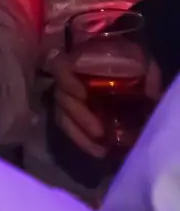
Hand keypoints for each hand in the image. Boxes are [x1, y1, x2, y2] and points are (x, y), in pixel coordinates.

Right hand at [47, 48, 164, 158]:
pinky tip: (98, 150)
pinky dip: (82, 140)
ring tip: (100, 149)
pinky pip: (68, 127)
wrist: (123, 63)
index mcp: (80, 60)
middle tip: (99, 133)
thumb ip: (144, 74)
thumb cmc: (130, 59)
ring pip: (62, 116)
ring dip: (79, 134)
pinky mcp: (70, 112)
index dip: (67, 81)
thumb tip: (150, 96)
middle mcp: (67, 78)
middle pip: (61, 98)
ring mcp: (66, 96)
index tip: (82, 94)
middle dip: (80, 117)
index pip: (61, 68)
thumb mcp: (141, 61)